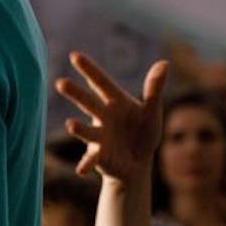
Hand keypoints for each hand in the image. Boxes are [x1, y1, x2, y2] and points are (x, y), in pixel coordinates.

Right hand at [54, 53, 167, 182]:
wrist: (138, 163)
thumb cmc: (143, 133)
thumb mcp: (152, 111)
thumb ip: (154, 89)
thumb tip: (164, 63)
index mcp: (115, 101)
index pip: (101, 82)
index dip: (89, 69)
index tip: (74, 55)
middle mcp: (102, 116)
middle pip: (87, 102)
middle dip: (75, 93)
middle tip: (60, 83)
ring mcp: (98, 136)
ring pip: (86, 131)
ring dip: (79, 128)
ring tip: (71, 125)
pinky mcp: (99, 156)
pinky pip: (91, 159)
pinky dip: (86, 164)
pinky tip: (81, 170)